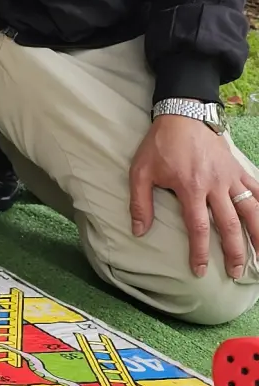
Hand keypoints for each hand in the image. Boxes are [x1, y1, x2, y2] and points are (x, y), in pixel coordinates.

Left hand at [129, 116, 258, 281]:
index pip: (199, 227)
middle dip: (235, 252)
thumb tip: (139, 231)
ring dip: (258, 233)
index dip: (200, 252)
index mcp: (191, 187)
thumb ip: (140, 203)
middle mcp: (215, 184)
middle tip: (236, 273)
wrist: (183, 113)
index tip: (201, 271)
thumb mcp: (140, 171)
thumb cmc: (160, 144)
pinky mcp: (238, 168)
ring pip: (251, 209)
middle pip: (230, 224)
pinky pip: (257, 188)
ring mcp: (230, 176)